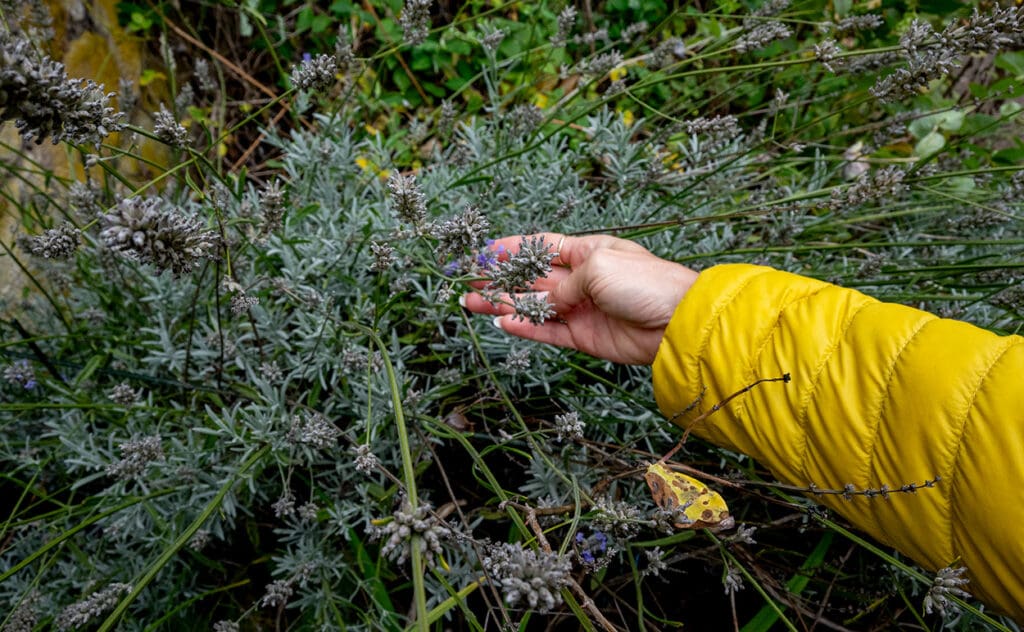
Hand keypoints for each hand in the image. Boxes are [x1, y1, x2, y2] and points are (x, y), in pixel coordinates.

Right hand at [460, 233, 698, 364]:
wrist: (676, 323)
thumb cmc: (646, 283)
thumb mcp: (599, 267)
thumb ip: (565, 283)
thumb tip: (548, 301)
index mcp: (588, 252)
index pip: (541, 247)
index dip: (512, 249)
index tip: (482, 251)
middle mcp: (581, 279)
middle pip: (530, 278)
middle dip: (499, 278)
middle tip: (467, 281)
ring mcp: (581, 309)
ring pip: (533, 306)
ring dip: (503, 303)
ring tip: (472, 303)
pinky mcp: (583, 336)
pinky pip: (547, 330)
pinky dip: (524, 326)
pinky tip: (502, 321)